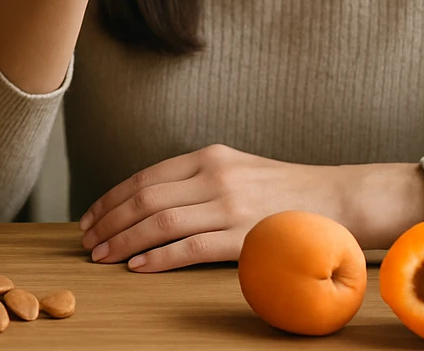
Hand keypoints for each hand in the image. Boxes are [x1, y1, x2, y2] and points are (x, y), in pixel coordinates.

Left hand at [78, 145, 357, 270]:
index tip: (91, 217)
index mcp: (208, 157)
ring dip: (124, 241)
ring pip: (160, 224)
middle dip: (109, 222)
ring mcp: (229, 207)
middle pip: (145, 200)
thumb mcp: (234, 167)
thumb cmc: (281, 188)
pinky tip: (138, 266)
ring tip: (102, 256)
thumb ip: (195, 178)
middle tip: (87, 241)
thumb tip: (148, 201)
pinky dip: (158, 258)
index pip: (145, 178)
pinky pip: (190, 249)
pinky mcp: (244, 237)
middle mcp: (214, 177)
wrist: (336, 199)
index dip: (111, 198)